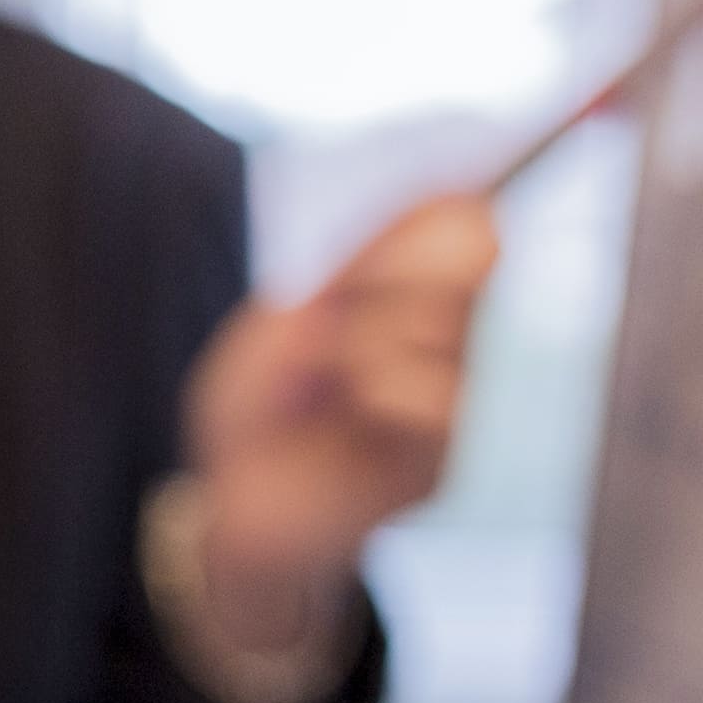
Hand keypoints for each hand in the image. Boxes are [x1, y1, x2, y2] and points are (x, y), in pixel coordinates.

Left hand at [175, 192, 501, 656]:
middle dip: (403, 265)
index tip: (463, 189)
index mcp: (392, 304)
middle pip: (468, 262)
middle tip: (343, 300)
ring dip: (374, 333)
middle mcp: (433, 343)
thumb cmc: (250, 418)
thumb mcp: (275, 332)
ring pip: (447, 325)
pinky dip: (384, 387)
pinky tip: (355, 405)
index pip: (446, 234)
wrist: (234, 513)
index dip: (457, 207)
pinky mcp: (442, 456)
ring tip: (331, 370)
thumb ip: (343, 283)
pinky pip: (438, 397)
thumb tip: (403, 254)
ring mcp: (446, 399)